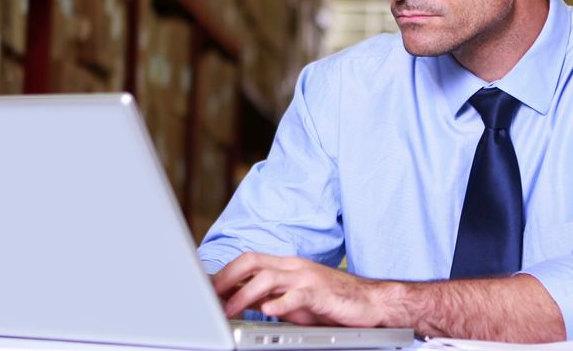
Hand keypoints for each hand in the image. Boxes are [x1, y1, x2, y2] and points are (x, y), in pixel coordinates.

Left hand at [211, 253, 394, 327]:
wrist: (369, 301)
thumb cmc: (330, 301)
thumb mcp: (293, 298)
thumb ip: (267, 296)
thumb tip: (236, 299)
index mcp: (285, 266)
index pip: (247, 261)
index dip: (223, 273)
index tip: (204, 289)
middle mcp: (293, 267)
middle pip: (252, 262)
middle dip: (227, 278)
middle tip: (208, 297)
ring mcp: (307, 277)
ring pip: (268, 278)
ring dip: (244, 294)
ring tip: (229, 310)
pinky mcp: (320, 292)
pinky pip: (297, 295)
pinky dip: (280, 302)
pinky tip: (267, 311)